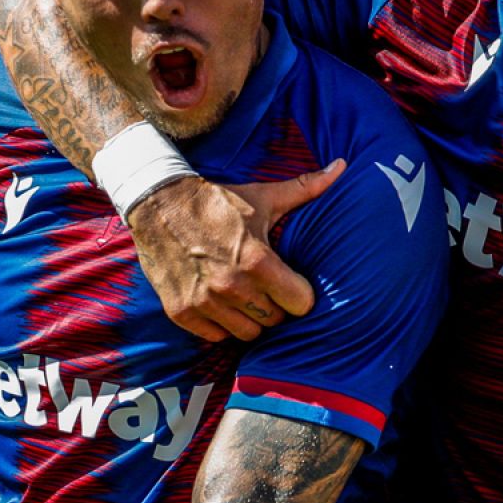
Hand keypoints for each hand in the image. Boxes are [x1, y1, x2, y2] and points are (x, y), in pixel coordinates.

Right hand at [125, 160, 345, 341]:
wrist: (160, 204)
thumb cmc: (218, 202)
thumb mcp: (264, 196)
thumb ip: (306, 188)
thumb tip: (343, 166)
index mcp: (257, 260)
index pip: (300, 303)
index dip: (301, 294)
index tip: (294, 284)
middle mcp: (231, 286)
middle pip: (275, 320)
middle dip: (277, 305)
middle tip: (269, 287)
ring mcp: (204, 302)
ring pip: (247, 333)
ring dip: (251, 318)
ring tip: (247, 296)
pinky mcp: (181, 312)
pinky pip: (216, 336)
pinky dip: (221, 324)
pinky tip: (222, 303)